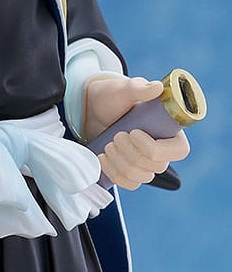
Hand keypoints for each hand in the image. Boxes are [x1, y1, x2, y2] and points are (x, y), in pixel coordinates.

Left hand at [83, 73, 189, 189]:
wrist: (93, 108)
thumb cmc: (113, 96)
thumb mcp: (124, 90)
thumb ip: (139, 88)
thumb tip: (157, 87)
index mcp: (171, 130)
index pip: (178, 151)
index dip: (154, 148)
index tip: (132, 132)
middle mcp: (164, 150)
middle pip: (155, 167)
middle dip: (129, 153)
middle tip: (116, 135)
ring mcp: (147, 163)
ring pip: (140, 177)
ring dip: (119, 162)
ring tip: (108, 144)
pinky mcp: (132, 171)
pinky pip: (129, 183)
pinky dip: (114, 173)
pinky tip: (103, 158)